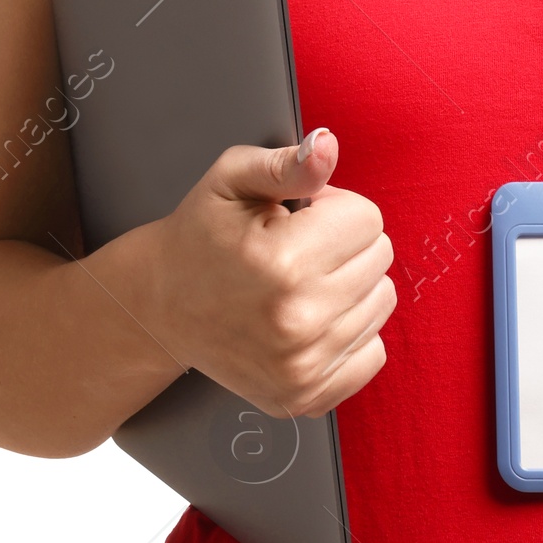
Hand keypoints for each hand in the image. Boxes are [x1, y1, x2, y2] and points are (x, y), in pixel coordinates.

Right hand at [146, 128, 395, 417]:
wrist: (161, 307)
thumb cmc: (203, 234)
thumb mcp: (234, 178)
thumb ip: (288, 162)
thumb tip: (327, 145)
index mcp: (283, 262)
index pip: (368, 218)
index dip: (334, 207)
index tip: (298, 217)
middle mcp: (296, 321)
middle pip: (379, 259)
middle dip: (345, 243)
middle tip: (296, 248)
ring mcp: (301, 368)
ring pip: (380, 302)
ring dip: (350, 286)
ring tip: (299, 282)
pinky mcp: (304, 397)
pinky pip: (373, 353)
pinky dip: (351, 331)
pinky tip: (310, 318)